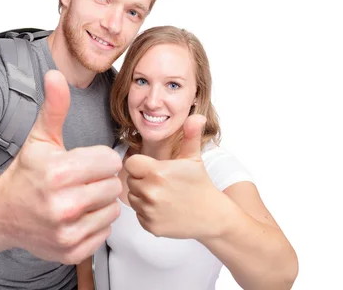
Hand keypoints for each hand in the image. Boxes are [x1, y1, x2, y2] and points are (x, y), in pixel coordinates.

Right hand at [0, 70, 121, 263]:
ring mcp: (66, 231)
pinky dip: (95, 224)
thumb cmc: (25, 174)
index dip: (99, 159)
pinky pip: (105, 232)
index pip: (109, 161)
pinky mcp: (70, 250)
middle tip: (81, 181)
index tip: (85, 162)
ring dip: (100, 203)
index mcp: (58, 173)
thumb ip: (54, 107)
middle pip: (113, 186)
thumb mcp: (40, 138)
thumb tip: (56, 75)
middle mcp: (63, 205)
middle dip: (101, 180)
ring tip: (80, 197)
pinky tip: (78, 216)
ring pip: (112, 210)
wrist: (1, 213)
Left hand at [125, 114, 219, 239]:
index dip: (140, 165)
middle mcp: (150, 192)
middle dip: (142, 180)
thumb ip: (190, 135)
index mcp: (157, 172)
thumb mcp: (194, 157)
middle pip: (130, 181)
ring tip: (163, 195)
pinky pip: (138, 214)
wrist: (212, 216)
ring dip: (143, 196)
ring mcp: (149, 211)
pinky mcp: (150, 226)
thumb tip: (197, 116)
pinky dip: (147, 212)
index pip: (130, 163)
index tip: (152, 168)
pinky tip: (163, 209)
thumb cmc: (200, 184)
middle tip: (161, 183)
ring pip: (133, 198)